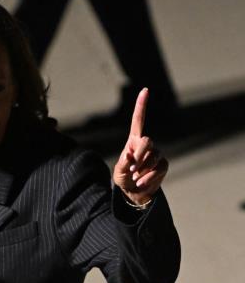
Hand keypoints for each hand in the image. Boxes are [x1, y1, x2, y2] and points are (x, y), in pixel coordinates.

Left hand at [113, 88, 168, 204]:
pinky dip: (149, 177)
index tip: (145, 90)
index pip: (139, 120)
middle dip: (140, 156)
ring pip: (154, 155)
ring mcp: (156, 154)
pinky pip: (159, 168)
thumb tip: (129, 156)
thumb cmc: (123, 178)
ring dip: (144, 168)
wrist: (134, 192)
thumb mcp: (118, 172)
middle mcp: (146, 144)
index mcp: (133, 141)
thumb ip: (123, 164)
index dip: (141, 105)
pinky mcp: (163, 165)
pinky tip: (141, 182)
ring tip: (135, 177)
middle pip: (148, 141)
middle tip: (132, 169)